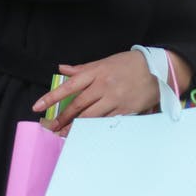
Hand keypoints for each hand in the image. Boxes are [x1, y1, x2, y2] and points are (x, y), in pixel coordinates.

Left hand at [31, 50, 158, 134]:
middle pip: (77, 105)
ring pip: (89, 117)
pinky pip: (105, 122)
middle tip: (49, 127)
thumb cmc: (130, 63)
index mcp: (96, 72)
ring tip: (62, 134)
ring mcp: (114, 99)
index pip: (69, 85)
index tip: (37, 106)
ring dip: (74, 127)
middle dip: (61, 118)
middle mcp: (103, 86)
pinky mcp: (125, 110)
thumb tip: (62, 69)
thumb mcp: (105, 61)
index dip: (51, 97)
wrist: (158, 69)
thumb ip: (82, 68)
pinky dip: (94, 129)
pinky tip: (85, 134)